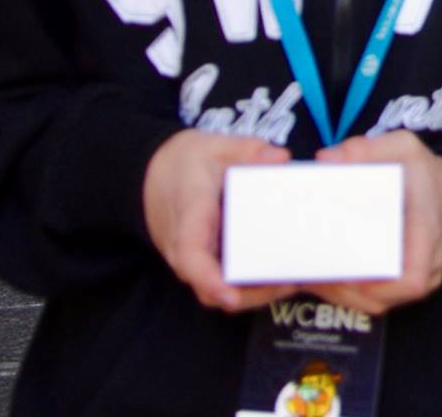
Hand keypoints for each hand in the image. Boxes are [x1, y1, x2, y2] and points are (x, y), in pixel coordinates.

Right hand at [142, 129, 294, 312]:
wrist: (151, 172)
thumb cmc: (182, 161)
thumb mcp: (213, 145)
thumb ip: (247, 149)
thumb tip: (281, 158)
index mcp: (189, 218)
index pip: (191, 257)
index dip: (209, 280)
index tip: (230, 295)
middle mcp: (185, 247)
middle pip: (209, 288)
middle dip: (247, 294)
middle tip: (288, 284)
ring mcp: (190, 258)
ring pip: (215, 290)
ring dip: (251, 293)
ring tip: (290, 281)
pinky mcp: (200, 259)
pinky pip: (219, 280)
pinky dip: (246, 284)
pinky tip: (277, 272)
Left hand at [308, 131, 441, 315]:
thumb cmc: (425, 172)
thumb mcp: (405, 147)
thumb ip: (368, 148)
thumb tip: (326, 158)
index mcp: (427, 236)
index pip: (412, 280)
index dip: (381, 288)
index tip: (350, 275)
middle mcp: (427, 267)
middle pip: (384, 299)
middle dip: (343, 291)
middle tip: (309, 271)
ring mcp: (416, 280)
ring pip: (375, 304)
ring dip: (340, 295)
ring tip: (308, 274)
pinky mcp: (402, 285)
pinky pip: (375, 300)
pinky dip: (347, 293)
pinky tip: (322, 276)